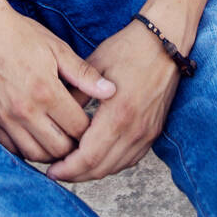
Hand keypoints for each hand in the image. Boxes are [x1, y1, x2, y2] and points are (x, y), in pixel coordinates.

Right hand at [0, 1, 117, 163]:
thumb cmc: (20, 34)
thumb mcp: (57, 48)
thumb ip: (84, 74)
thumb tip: (111, 91)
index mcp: (46, 91)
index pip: (78, 128)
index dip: (89, 129)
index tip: (91, 123)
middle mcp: (25, 110)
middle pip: (59, 148)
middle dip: (73, 145)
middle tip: (78, 136)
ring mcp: (5, 118)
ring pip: (35, 155)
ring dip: (51, 152)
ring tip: (59, 139)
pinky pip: (11, 150)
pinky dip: (26, 150)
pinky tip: (35, 138)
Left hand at [44, 17, 181, 181]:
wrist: (164, 42)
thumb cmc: (128, 49)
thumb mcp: (94, 66)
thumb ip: (75, 94)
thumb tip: (55, 115)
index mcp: (118, 114)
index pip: (89, 156)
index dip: (68, 168)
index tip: (52, 170)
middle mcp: (134, 129)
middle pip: (101, 168)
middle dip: (77, 175)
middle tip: (57, 172)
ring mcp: (147, 133)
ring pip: (117, 167)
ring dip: (94, 172)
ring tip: (73, 167)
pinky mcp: (154, 131)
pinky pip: (131, 159)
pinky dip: (112, 164)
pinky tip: (98, 158)